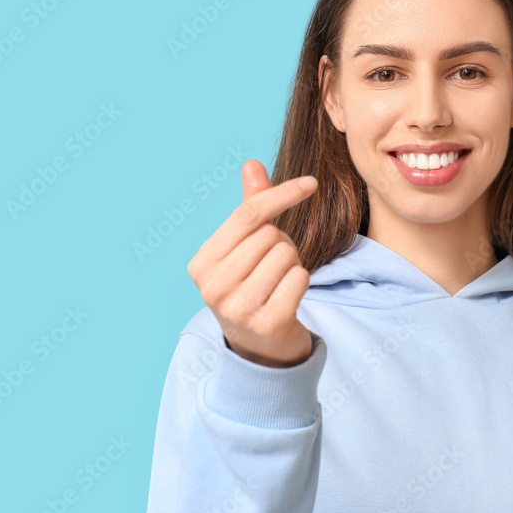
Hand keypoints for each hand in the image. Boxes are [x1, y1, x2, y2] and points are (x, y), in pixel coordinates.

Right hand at [187, 160, 316, 367]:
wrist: (260, 348)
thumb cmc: (252, 286)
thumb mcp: (245, 248)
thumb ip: (250, 207)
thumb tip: (252, 164)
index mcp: (201, 263)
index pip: (247, 215)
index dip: (281, 194)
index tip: (311, 182)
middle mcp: (212, 287)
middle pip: (270, 235)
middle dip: (282, 243)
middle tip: (273, 265)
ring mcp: (237, 308)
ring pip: (286, 254)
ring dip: (292, 263)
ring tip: (278, 281)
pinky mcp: (267, 323)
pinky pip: (299, 278)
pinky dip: (301, 282)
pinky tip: (287, 297)